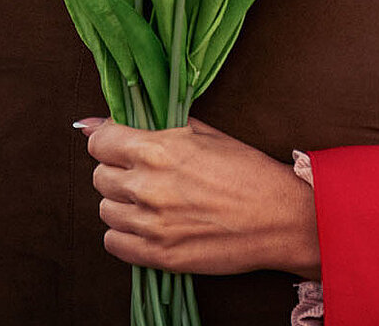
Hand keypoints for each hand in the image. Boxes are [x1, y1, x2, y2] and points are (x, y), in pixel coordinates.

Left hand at [79, 117, 319, 277]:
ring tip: (154, 202)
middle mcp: (148, 186)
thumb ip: (155, 127)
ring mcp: (150, 224)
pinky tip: (151, 225)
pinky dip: (126, 233)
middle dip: (118, 173)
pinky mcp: (157, 255)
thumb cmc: (250, 172)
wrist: (281, 218)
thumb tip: (97, 123)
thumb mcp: (206, 136)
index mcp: (158, 150)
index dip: (108, 142)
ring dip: (123, 204)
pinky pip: (113, 242)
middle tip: (147, 175)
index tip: (119, 146)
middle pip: (99, 177)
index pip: (99, 142)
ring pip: (105, 210)